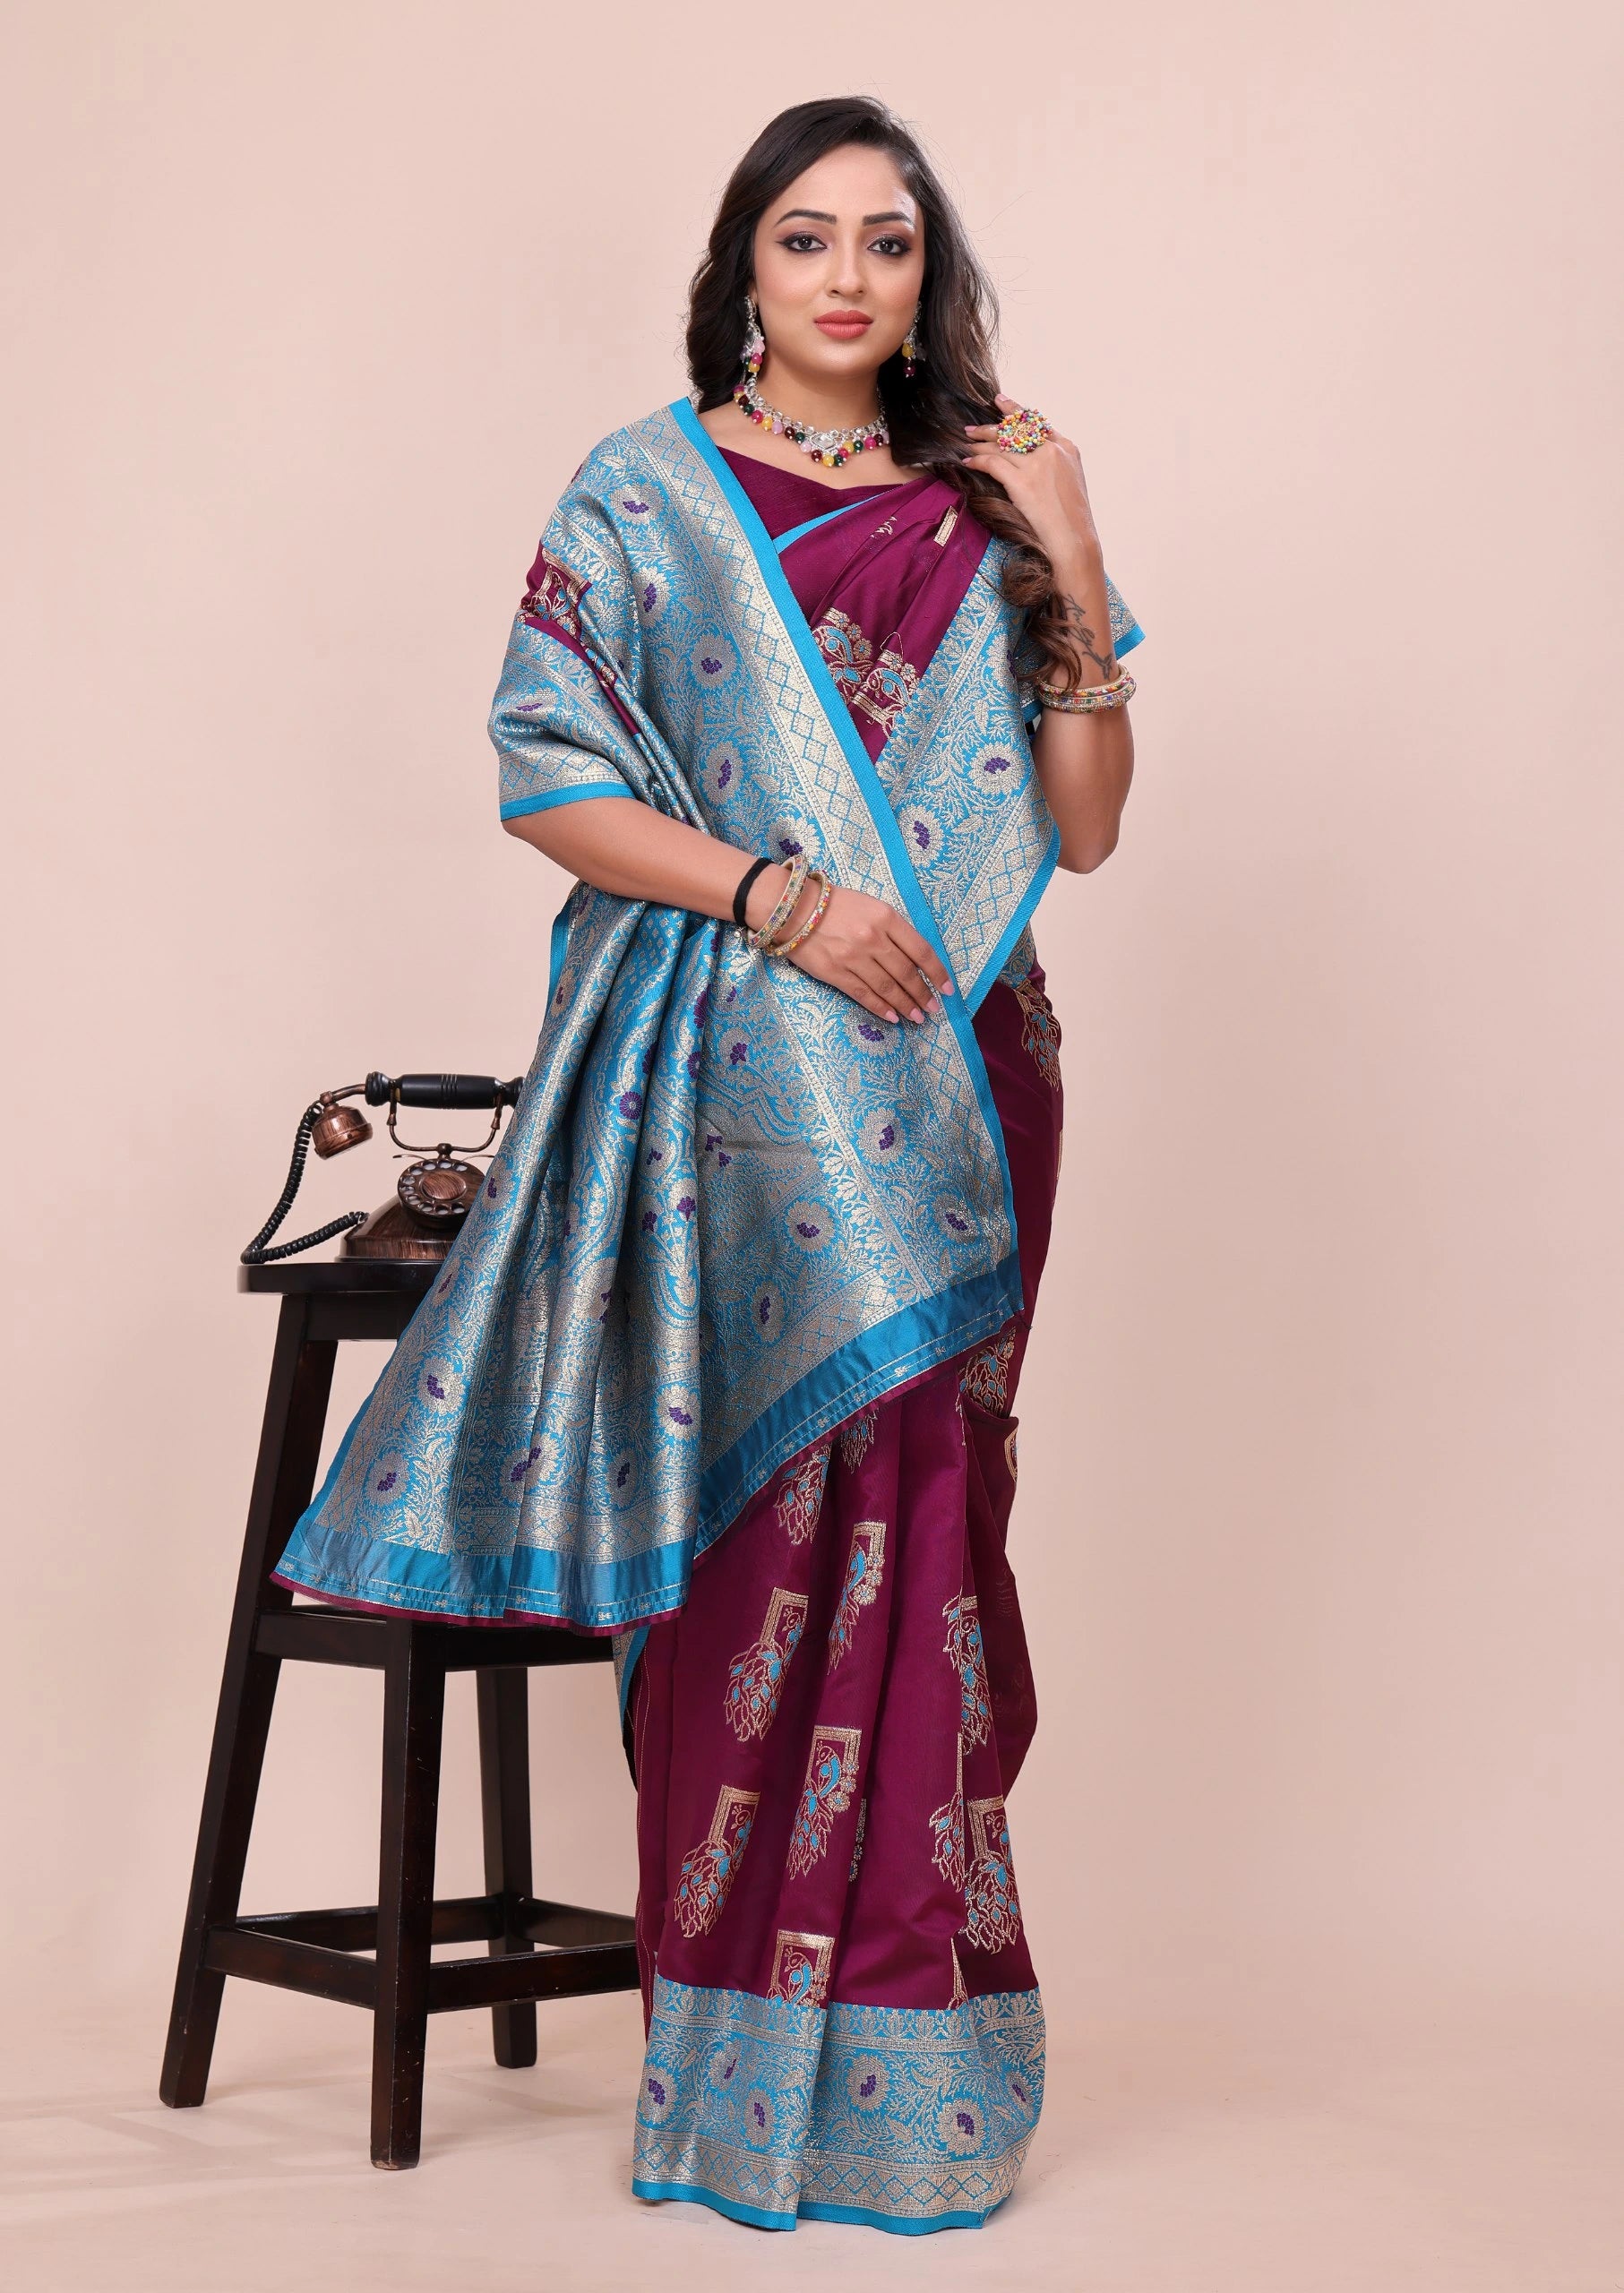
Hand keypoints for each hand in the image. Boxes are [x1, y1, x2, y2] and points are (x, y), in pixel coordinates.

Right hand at [769, 879, 954, 1025]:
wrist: (794, 907)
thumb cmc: (837, 905)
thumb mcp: (872, 906)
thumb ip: (894, 929)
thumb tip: (915, 960)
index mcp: (886, 917)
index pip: (920, 950)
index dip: (937, 972)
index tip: (947, 989)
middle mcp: (872, 938)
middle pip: (906, 973)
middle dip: (923, 994)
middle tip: (933, 1009)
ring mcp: (853, 957)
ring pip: (887, 987)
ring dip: (905, 1005)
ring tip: (917, 1017)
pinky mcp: (834, 973)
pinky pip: (863, 994)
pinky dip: (881, 1008)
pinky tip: (893, 1017)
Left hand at [960, 393, 1101, 573]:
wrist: (1074, 539)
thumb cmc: (1073, 518)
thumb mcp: (1072, 481)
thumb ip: (1057, 464)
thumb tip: (1035, 461)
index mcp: (1067, 448)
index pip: (1036, 422)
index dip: (1016, 411)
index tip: (1001, 402)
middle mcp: (1052, 451)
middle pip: (1016, 429)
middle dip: (991, 426)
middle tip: (973, 427)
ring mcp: (1037, 465)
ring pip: (1002, 444)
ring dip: (980, 442)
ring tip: (965, 441)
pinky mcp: (1022, 481)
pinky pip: (993, 463)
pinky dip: (977, 461)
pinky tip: (967, 461)